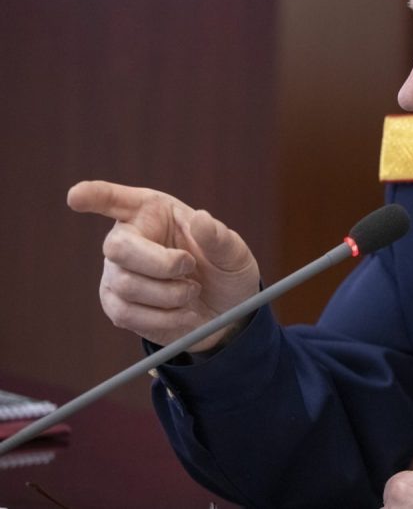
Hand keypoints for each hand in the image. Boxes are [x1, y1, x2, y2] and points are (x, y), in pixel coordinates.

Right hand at [67, 180, 259, 351]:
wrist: (225, 315)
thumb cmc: (225, 272)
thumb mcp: (234, 253)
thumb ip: (219, 238)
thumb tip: (201, 218)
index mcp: (152, 212)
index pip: (114, 198)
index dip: (94, 195)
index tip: (76, 196)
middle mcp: (127, 238)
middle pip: (118, 247)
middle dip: (159, 263)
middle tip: (189, 267)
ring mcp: (117, 272)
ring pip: (127, 285)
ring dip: (169, 294)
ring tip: (192, 291)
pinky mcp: (116, 304)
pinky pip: (127, 314)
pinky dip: (162, 317)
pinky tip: (183, 313)